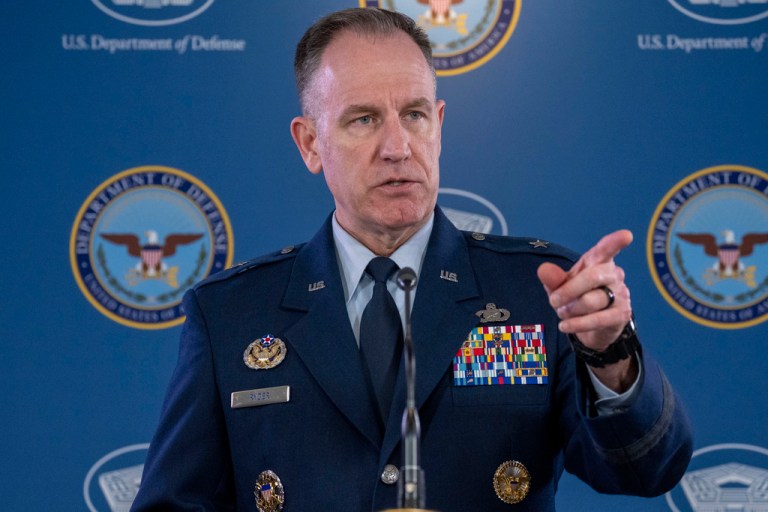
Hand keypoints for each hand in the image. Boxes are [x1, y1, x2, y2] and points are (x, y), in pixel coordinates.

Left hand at [537, 230, 635, 390]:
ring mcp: (621, 294)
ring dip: (570, 309)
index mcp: (598, 262)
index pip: (605, 250)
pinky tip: (565, 326)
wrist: (590, 326)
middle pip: (592, 276)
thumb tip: (543, 269)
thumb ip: (552, 278)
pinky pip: (597, 319)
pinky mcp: (622, 314)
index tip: (626, 236)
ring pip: (592, 300)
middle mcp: (613, 274)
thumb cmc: (576, 297)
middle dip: (567, 290)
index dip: (614, 242)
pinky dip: (577, 324)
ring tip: (563, 313)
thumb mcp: (560, 287)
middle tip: (553, 301)